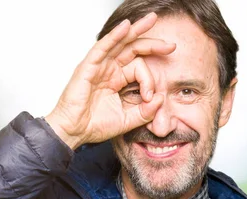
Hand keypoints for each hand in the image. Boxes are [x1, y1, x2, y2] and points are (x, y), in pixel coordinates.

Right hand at [45, 12, 174, 149]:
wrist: (75, 132)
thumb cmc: (95, 125)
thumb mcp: (128, 120)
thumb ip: (146, 111)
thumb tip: (162, 98)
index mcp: (119, 79)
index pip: (140, 69)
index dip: (150, 81)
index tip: (150, 97)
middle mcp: (110, 69)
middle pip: (134, 48)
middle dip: (153, 44)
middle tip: (171, 45)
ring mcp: (100, 66)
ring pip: (120, 42)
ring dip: (137, 30)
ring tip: (152, 19)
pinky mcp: (88, 66)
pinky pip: (103, 47)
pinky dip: (114, 36)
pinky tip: (126, 27)